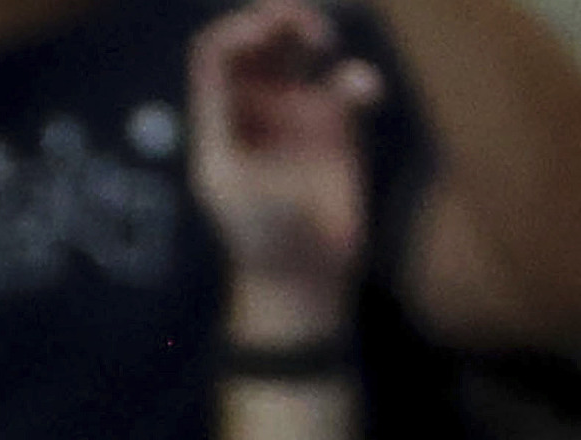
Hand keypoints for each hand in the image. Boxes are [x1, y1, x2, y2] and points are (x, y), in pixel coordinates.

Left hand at [188, 0, 378, 344]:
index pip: (217, 53)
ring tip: (323, 42)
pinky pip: (345, 81)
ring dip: (310, 31)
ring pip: (298, 50)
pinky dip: (357, 76)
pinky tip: (364, 93)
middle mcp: (254, 108)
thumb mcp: (228, 176)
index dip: (239, 29)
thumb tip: (224, 57)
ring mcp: (294, 114)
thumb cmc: (258, 233)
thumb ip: (223, 114)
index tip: (267, 29)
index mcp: (220, 118)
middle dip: (277, 20)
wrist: (304, 273)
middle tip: (303, 27)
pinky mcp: (335, 127)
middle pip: (258, 40)